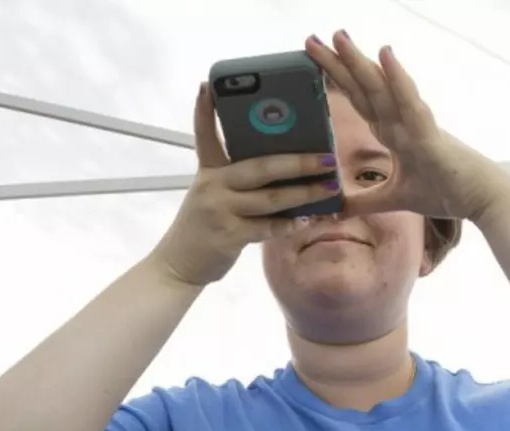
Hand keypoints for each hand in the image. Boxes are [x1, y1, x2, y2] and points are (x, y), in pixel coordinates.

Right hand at [150, 85, 348, 286]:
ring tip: (330, 187)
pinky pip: (268, 227)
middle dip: (298, 161)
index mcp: (209, 171)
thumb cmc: (203, 226)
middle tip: (328, 157)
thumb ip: (237, 179)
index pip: (205, 135)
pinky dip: (290, 224)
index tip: (209, 86)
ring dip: (305, 193)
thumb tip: (285, 167)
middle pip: (260, 166)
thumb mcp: (211, 194)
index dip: (205, 111)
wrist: (178, 265)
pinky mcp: (229, 235)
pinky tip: (309, 219)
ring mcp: (221, 210)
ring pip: (271, 198)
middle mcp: (213, 186)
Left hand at [306, 32, 509, 222]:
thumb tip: (335, 208)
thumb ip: (364, 203)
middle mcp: (401, 121)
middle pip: (363, 87)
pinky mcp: (429, 134)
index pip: (359, 100)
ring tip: (338, 37)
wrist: (481, 198)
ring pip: (382, 88)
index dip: (337, 80)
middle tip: (311, 39)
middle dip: (337, 63)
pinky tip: (385, 54)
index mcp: (393, 132)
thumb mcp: (394, 200)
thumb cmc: (445, 192)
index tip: (314, 60)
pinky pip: (410, 103)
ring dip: (360, 62)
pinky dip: (397, 79)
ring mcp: (414, 124)